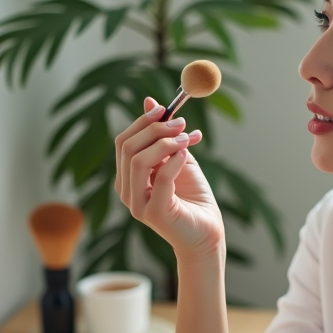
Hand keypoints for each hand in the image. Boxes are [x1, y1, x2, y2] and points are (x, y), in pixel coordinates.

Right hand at [114, 96, 224, 261]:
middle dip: (155, 129)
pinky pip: (159, 178)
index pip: (124, 141)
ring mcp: (137, 204)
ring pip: (138, 160)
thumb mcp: (178, 157)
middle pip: (127, 147)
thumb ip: (163, 135)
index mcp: (128, 177)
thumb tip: (150, 101)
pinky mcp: (153, 213)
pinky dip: (174, 160)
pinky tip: (188, 154)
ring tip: (188, 139)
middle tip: (181, 123)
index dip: (143, 122)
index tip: (165, 109)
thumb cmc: (193, 197)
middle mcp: (127, 190)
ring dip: (165, 143)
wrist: (207, 231)